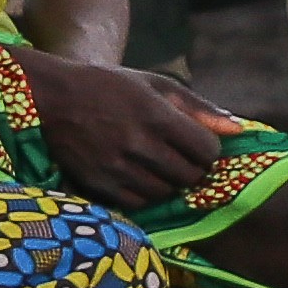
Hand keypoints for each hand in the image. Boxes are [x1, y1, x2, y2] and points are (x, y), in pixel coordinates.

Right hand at [25, 55, 232, 211]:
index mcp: (156, 114)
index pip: (207, 149)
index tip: (198, 144)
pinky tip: (136, 175)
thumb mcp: (153, 84)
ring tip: (156, 165)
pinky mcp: (101, 185)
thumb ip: (197, 107)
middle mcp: (139, 143)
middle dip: (192, 169)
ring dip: (168, 183)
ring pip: (166, 193)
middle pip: (190, 176)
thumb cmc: (107, 86)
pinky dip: (144, 193)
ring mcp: (118, 167)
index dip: (208, 149)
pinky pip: (139, 203)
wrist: (49, 97)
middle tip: (179, 158)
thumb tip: (238, 128)